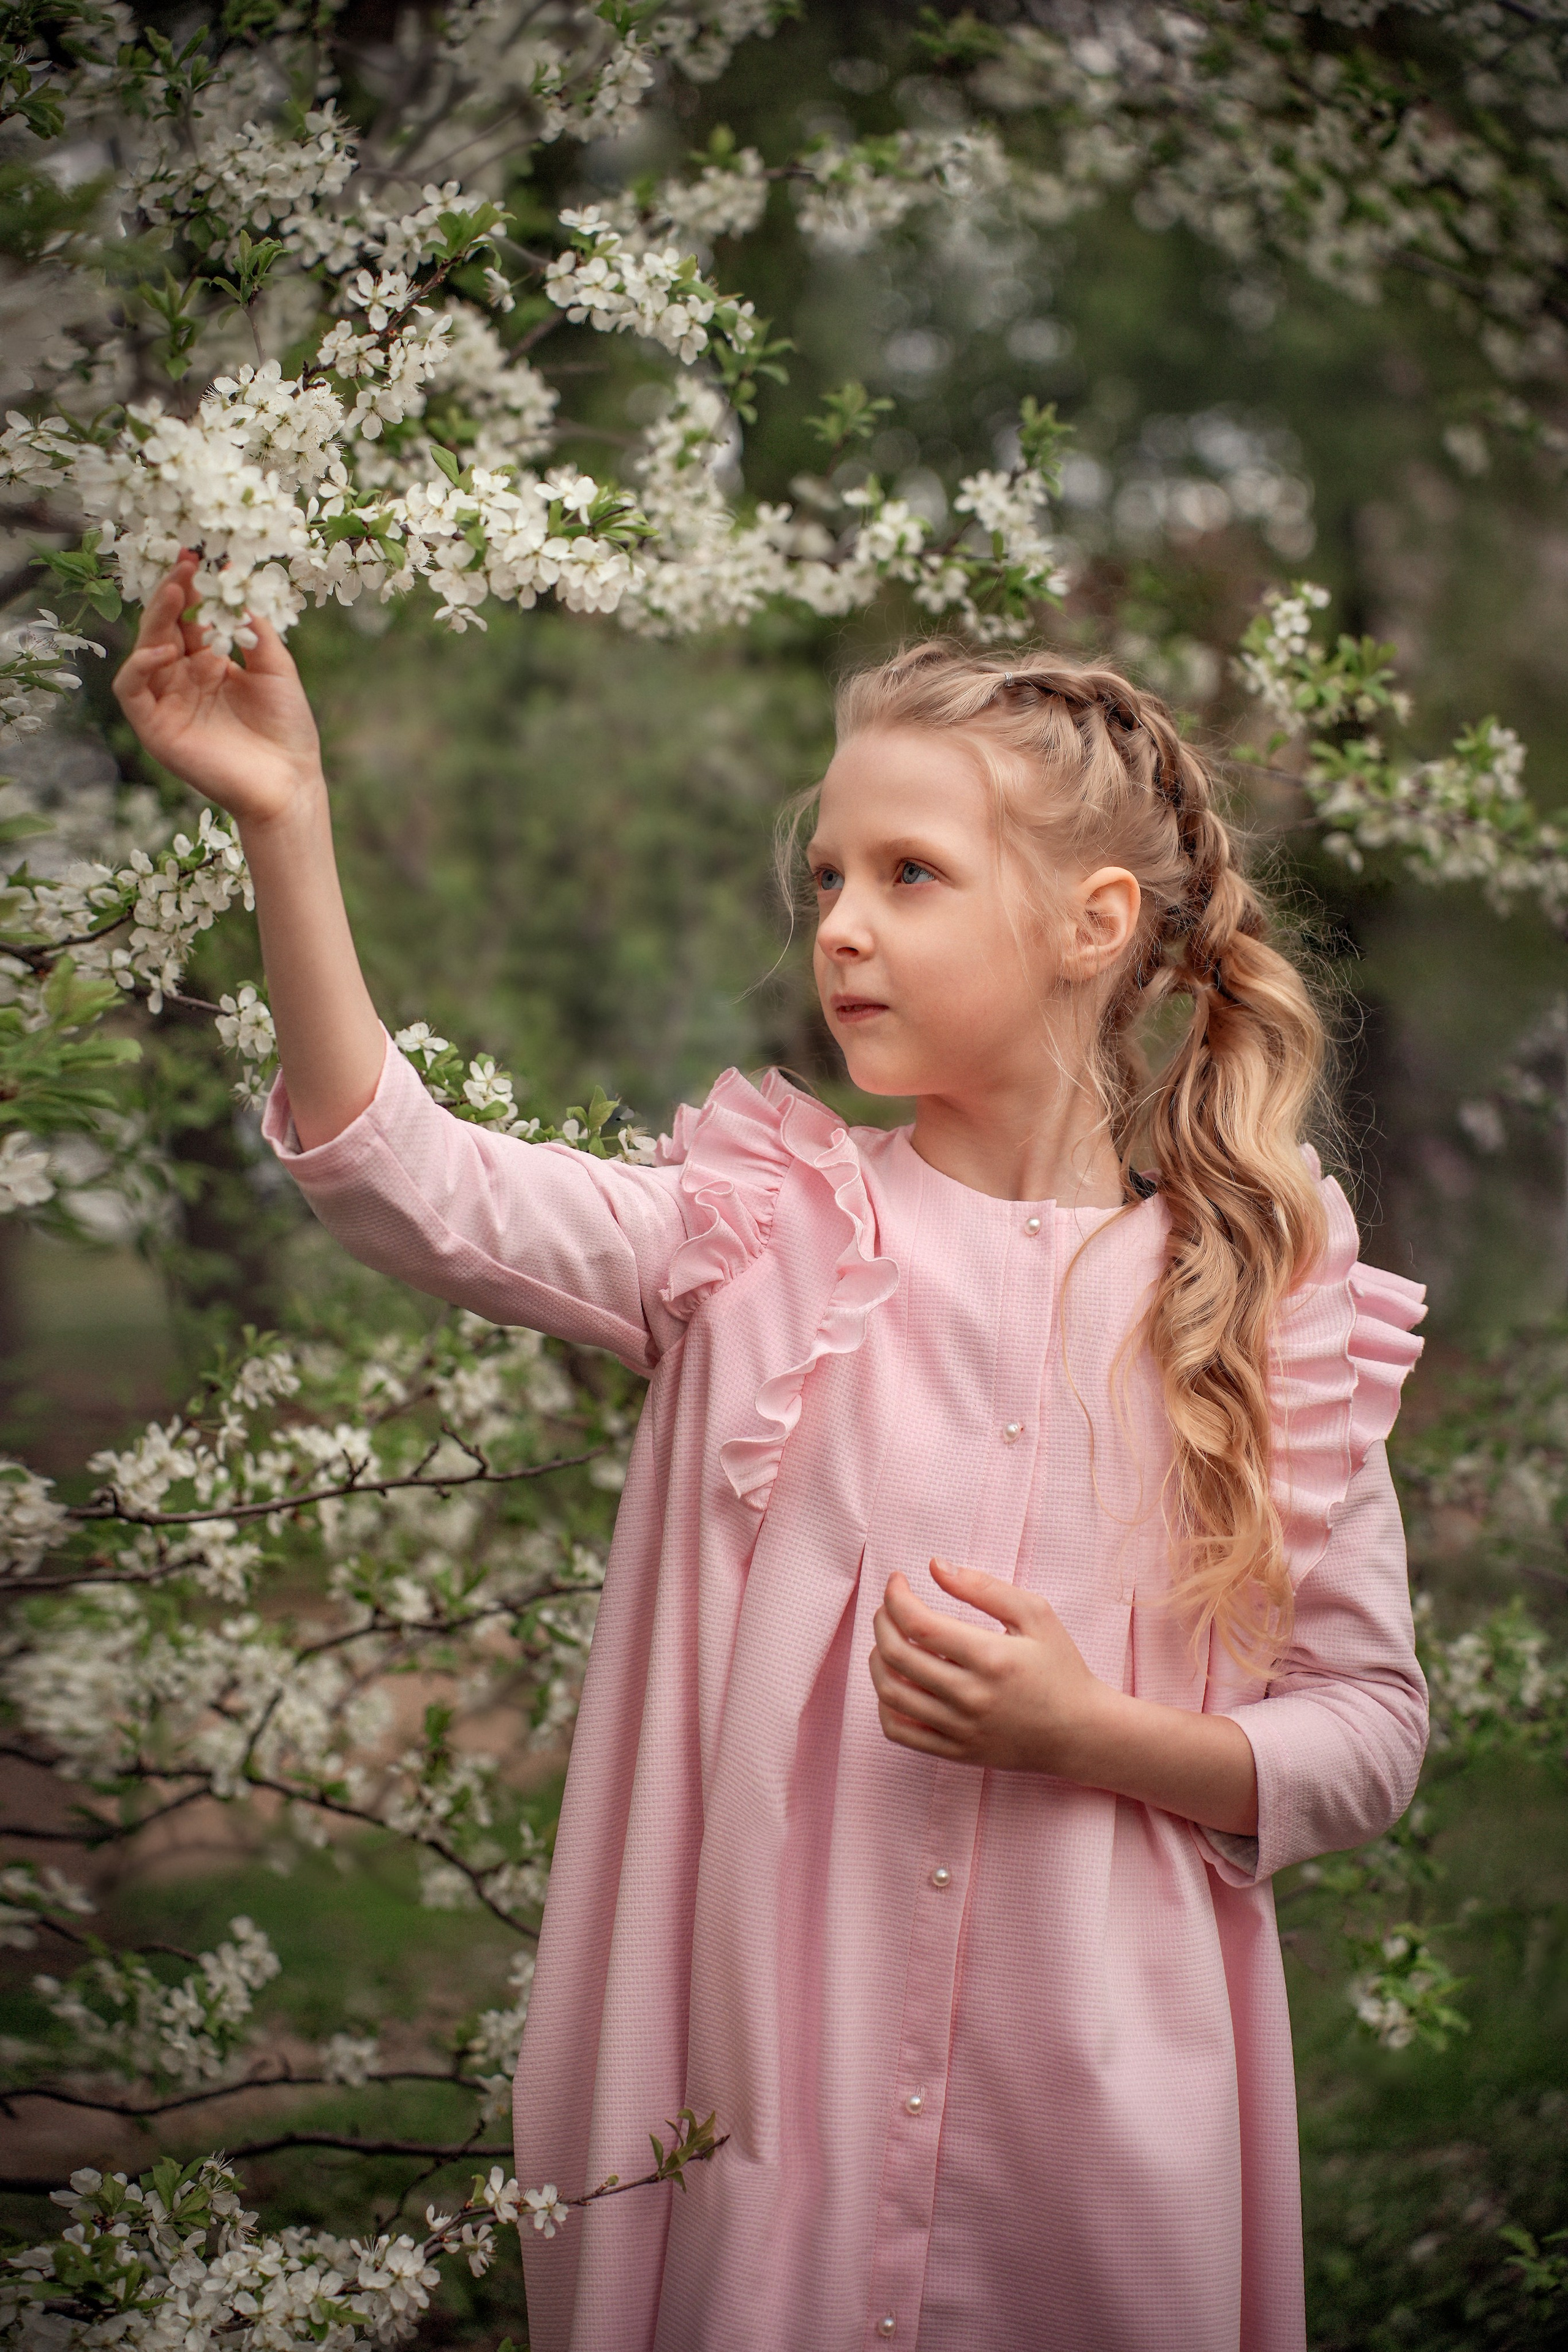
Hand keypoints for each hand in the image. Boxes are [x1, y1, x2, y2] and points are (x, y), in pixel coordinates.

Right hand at [112, 554, 323, 828]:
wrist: (290, 783)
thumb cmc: (287, 729)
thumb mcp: (276, 668)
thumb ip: (253, 628)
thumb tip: (235, 580)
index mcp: (210, 664)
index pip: (191, 618)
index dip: (192, 588)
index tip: (199, 557)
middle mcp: (184, 679)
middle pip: (165, 627)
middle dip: (173, 594)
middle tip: (185, 565)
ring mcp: (167, 703)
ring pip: (145, 651)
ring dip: (156, 621)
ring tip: (178, 594)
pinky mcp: (156, 728)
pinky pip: (132, 691)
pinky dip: (139, 667)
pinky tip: (162, 650)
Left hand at [869, 1557, 1106, 1773]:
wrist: (1080, 1732)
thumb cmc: (1060, 1668)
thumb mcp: (1035, 1615)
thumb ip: (984, 1587)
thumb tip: (935, 1566)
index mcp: (990, 1658)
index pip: (918, 1624)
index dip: (896, 1597)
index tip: (898, 1581)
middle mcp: (970, 1697)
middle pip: (897, 1655)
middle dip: (882, 1620)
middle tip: (889, 1605)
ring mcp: (960, 1729)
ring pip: (890, 1694)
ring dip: (878, 1659)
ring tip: (889, 1639)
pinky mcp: (955, 1751)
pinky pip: (899, 1731)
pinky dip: (885, 1703)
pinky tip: (896, 1681)